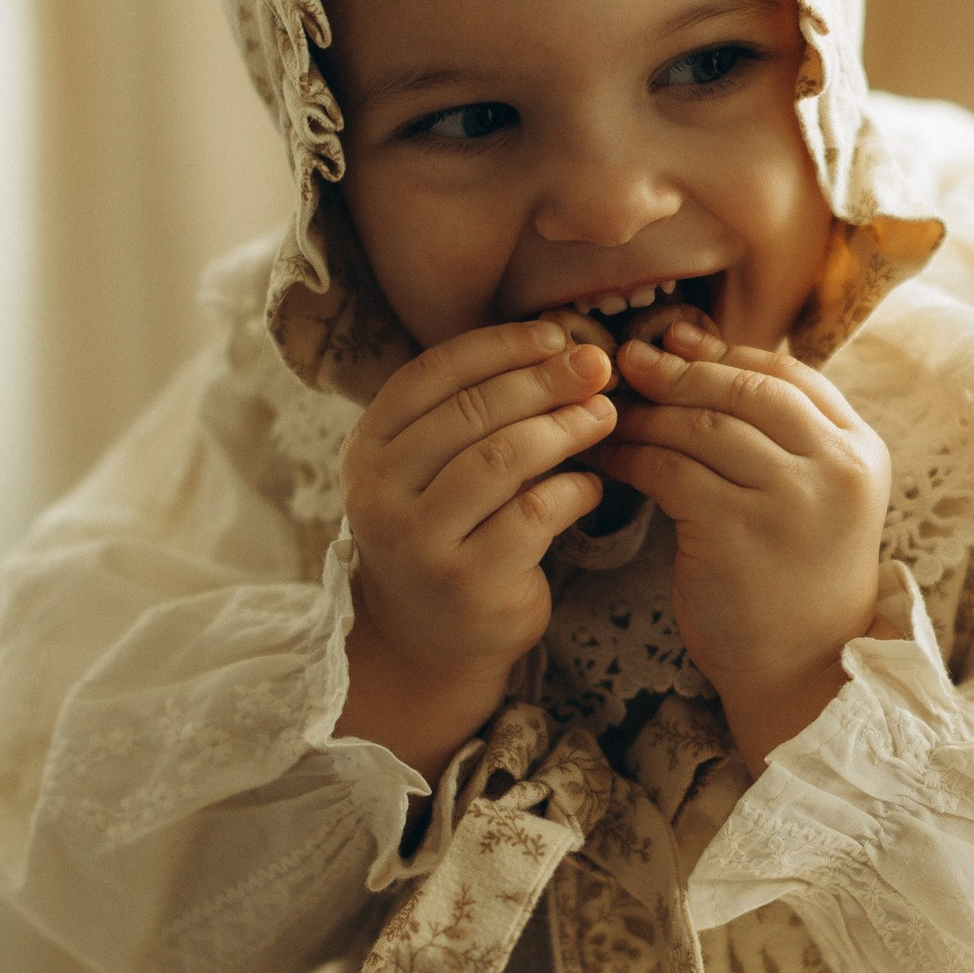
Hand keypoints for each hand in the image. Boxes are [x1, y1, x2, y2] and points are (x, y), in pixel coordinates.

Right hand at [335, 321, 617, 778]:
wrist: (428, 637)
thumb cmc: (448, 530)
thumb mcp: (436, 467)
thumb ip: (476, 412)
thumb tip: (568, 348)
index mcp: (369, 446)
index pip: (435, 372)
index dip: (502, 346)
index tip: (557, 335)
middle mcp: (381, 492)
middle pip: (474, 412)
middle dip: (545, 381)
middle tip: (598, 369)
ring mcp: (419, 541)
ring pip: (504, 459)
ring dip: (565, 429)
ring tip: (604, 417)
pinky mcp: (466, 582)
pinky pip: (533, 515)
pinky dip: (574, 492)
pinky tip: (592, 488)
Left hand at [609, 319, 889, 770]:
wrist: (802, 668)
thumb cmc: (795, 577)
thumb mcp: (813, 496)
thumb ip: (780, 436)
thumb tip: (698, 355)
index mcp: (860, 451)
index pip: (790, 374)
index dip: (727, 351)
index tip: (677, 341)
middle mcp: (835, 469)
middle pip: (747, 389)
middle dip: (681, 371)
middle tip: (629, 362)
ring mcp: (790, 500)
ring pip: (705, 426)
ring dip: (649, 413)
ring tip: (608, 410)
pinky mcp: (737, 531)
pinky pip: (671, 470)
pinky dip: (633, 456)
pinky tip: (608, 456)